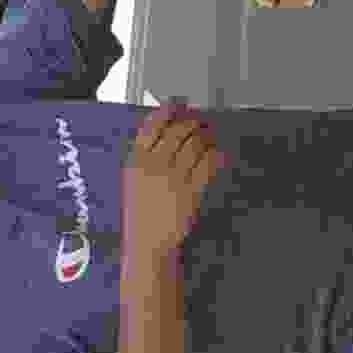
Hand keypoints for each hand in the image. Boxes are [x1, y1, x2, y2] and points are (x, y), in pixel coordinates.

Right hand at [125, 104, 227, 256]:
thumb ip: (147, 155)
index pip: (153, 125)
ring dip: (206, 135)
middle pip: (179, 130)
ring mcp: (174, 178)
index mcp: (136, 161)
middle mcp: (155, 166)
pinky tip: (218, 154)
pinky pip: (209, 163)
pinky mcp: (192, 191)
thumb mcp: (134, 180)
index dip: (169, 112)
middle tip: (200, 121)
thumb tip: (168, 128)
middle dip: (193, 122)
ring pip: (195, 144)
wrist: (148, 245)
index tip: (178, 106)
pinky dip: (216, 155)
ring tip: (210, 135)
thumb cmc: (141, 213)